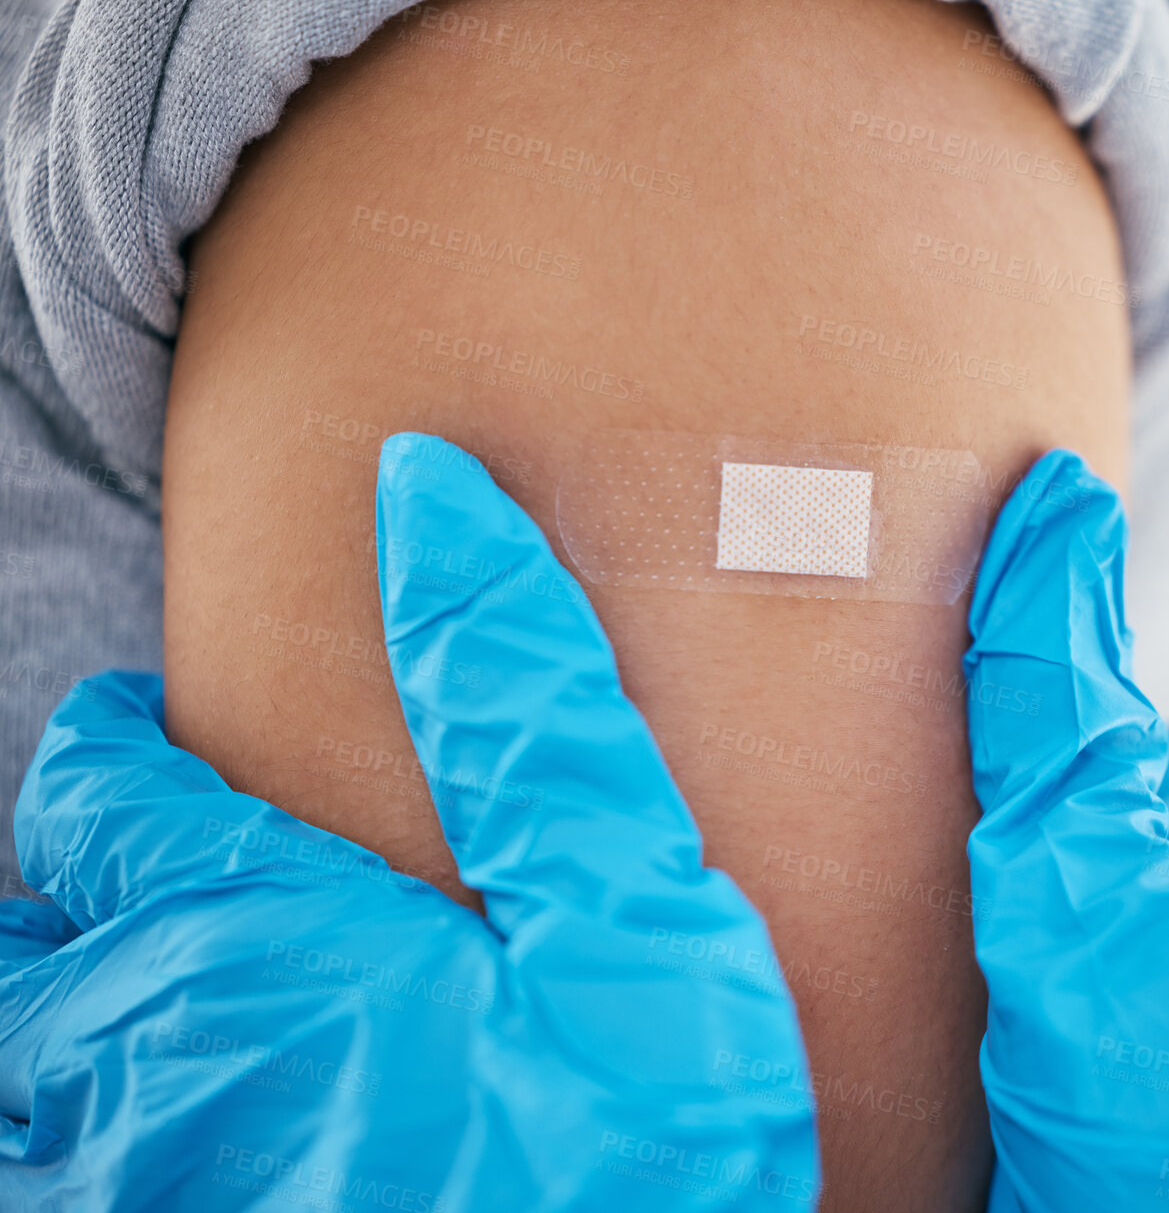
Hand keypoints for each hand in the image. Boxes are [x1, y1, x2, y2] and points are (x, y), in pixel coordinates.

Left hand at [0, 433, 818, 1211]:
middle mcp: (151, 1048)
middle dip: (80, 868)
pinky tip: (141, 1121)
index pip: (113, 797)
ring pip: (14, 1051)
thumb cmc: (633, 1153)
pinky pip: (44, 1167)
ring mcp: (134, 1178)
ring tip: (128, 975)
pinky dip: (60, 1118)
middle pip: (40, 918)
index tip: (144, 734)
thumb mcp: (634, 911)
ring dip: (50, 992)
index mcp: (261, 930)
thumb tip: (431, 496)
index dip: (119, 753)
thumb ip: (525, 707)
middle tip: (143, 853)